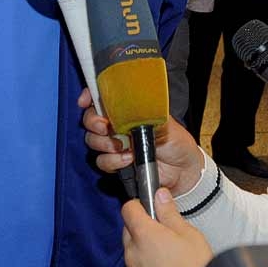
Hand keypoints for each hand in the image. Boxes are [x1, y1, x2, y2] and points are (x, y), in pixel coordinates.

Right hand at [80, 89, 205, 195]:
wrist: (182, 170)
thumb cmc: (176, 141)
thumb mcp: (163, 120)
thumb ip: (144, 112)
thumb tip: (128, 105)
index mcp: (127, 110)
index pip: (102, 98)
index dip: (89, 97)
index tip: (85, 101)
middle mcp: (117, 125)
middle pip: (90, 120)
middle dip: (93, 122)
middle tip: (106, 127)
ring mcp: (115, 145)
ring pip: (93, 141)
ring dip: (105, 144)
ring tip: (125, 147)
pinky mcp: (117, 164)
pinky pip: (102, 161)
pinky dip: (113, 161)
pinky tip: (128, 159)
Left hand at [122, 188, 212, 266]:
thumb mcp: (188, 233)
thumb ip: (169, 213)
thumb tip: (160, 197)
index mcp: (145, 235)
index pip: (128, 210)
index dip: (138, 205)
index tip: (147, 206)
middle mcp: (133, 255)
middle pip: (128, 232)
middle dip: (141, 229)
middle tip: (163, 232)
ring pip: (132, 255)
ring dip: (143, 251)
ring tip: (167, 257)